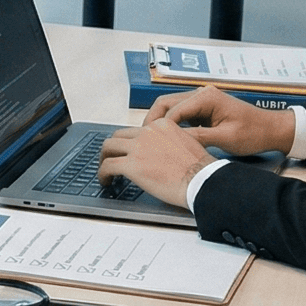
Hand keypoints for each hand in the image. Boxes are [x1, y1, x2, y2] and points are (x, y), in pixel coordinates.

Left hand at [96, 119, 218, 207]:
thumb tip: (158, 154)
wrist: (202, 180)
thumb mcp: (187, 144)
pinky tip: (105, 180)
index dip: (130, 142)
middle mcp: (148, 132)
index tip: (128, 151)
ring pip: (109, 147)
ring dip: (104, 158)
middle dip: (112, 147)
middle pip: (119, 136)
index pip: (137, 130)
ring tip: (105, 169)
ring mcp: (138, 148)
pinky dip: (103, 174)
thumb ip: (169, 143)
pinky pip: (108, 166)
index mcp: (162, 125)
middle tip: (110, 157)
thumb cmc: (200, 169)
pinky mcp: (132, 165)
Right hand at [145, 86, 295, 156]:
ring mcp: (202, 100)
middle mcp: (202, 94)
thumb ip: (198, 137)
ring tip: (153, 140)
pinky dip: (172, 124)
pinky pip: (181, 114)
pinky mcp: (204, 109)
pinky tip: (169, 138)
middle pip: (166, 104)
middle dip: (153, 121)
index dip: (159, 127)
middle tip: (144, 139)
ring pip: (171, 108)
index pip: (172, 110)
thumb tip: (174, 141)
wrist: (271, 130)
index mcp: (206, 97)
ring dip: (161, 123)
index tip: (150, 141)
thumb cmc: (254, 132)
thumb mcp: (225, 138)